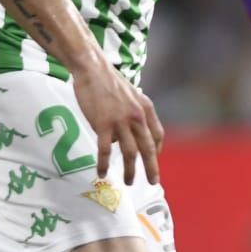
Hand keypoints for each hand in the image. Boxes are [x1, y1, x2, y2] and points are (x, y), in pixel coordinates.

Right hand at [73, 62, 162, 185]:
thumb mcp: (130, 95)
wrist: (92, 69)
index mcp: (146, 108)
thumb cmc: (108, 81)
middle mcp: (137, 116)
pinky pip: (106, 149)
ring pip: (130, 153)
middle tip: (152, 182)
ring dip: (130, 170)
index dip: (157, 150)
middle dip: (152, 168)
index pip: (157, 134)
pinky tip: (102, 172)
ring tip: (128, 182)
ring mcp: (121, 121)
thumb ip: (133, 113)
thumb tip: (127, 133)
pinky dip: (104, 163)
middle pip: (148, 148)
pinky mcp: (103, 124)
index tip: (153, 159)